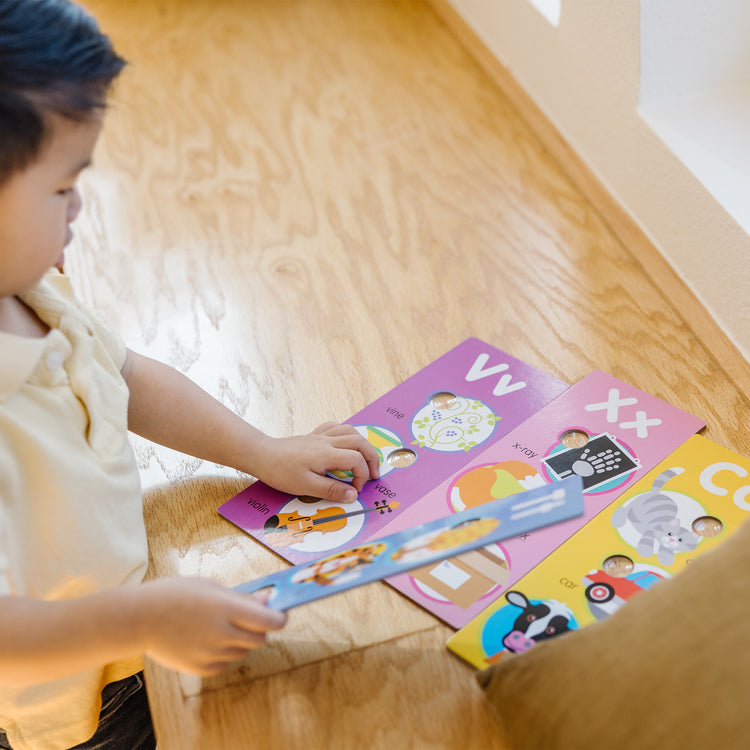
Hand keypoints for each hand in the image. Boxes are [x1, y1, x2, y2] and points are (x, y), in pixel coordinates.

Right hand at [137, 578, 286, 675]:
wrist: (137, 619)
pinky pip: (224, 663)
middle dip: (259, 628)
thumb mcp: (209, 586)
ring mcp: (211, 653)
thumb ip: (240, 597)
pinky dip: (223, 653)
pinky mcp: (200, 669)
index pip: (270, 621)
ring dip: (240, 640)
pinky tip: (206, 639)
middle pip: (259, 638)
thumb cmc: (174, 594)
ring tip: (218, 626)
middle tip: (247, 618)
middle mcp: (222, 633)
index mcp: (226, 608)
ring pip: (243, 651)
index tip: (279, 613)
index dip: (279, 617)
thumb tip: (267, 602)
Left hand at [253, 422, 379, 502]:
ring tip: (364, 459)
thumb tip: (353, 495)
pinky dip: (345, 434)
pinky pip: (335, 427)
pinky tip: (344, 444)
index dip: (362, 476)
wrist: (261, 454)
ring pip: (351, 431)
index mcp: (327, 454)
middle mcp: (327, 441)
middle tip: (374, 475)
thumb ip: (332, 490)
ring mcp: (320, 436)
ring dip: (362, 444)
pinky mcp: (313, 435)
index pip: (357, 460)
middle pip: (360, 442)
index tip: (354, 490)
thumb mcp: (306, 487)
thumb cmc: (280, 471)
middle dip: (372, 458)